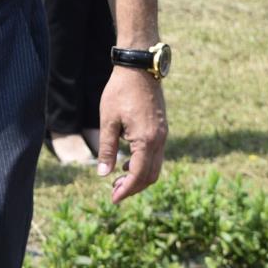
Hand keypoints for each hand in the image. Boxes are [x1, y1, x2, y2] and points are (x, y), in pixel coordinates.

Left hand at [95, 68, 167, 202]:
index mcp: (146, 140)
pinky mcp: (162, 128)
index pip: (138, 175)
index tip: (114, 199)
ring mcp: (163, 134)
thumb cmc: (120, 91)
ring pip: (155, 166)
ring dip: (139, 177)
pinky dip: (144, 164)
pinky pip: (156, 155)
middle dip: (133, 187)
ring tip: (119, 179)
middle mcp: (159, 140)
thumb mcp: (108, 120)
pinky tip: (127, 162)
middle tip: (114, 192)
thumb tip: (104, 174)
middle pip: (150, 175)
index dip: (126, 190)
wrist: (139, 68)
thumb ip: (107, 148)